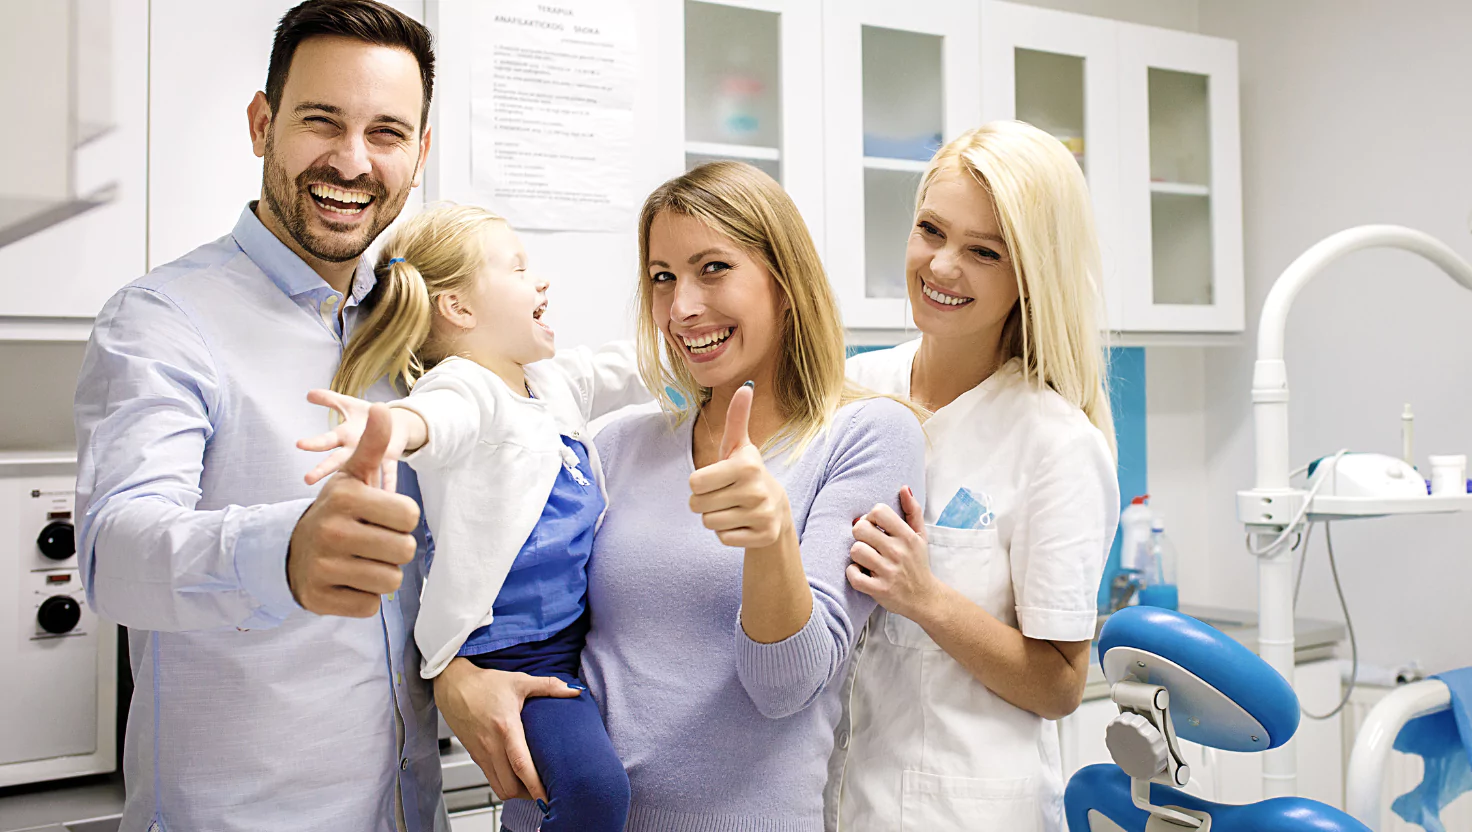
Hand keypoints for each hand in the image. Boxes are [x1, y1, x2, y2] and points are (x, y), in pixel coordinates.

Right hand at [287, 403, 421, 616]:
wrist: (291, 551)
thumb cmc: (337, 511)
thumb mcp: (352, 476)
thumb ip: (371, 445)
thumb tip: (384, 409)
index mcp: (345, 498)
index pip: (409, 515)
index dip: (402, 519)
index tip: (382, 517)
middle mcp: (331, 531)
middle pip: (404, 551)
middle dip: (394, 549)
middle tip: (372, 542)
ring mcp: (323, 568)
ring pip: (390, 581)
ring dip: (382, 574)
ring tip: (361, 561)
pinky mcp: (319, 600)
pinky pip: (369, 607)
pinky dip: (364, 597)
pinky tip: (347, 582)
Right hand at [298, 389, 410, 491]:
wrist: (393, 424)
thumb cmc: (368, 417)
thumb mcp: (348, 405)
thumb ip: (329, 400)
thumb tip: (308, 393)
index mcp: (344, 436)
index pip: (326, 440)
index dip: (314, 442)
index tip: (299, 445)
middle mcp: (354, 449)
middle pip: (337, 460)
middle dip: (323, 468)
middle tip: (307, 479)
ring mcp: (371, 456)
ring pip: (361, 469)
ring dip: (355, 480)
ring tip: (347, 495)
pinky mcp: (388, 458)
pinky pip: (389, 471)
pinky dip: (389, 482)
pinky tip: (388, 494)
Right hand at [434, 658, 582, 801]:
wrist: (453, 685)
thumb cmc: (485, 683)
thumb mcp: (520, 681)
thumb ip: (549, 686)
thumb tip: (574, 691)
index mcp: (505, 728)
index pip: (522, 765)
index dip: (536, 785)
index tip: (549, 797)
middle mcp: (491, 745)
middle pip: (510, 786)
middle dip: (529, 794)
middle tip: (546, 791)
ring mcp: (481, 753)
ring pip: (499, 787)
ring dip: (516, 792)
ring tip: (532, 786)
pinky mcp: (475, 756)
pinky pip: (491, 779)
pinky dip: (505, 783)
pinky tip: (516, 776)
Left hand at [688, 383, 791, 548]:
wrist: (776, 509)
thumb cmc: (746, 474)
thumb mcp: (739, 447)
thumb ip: (737, 418)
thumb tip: (745, 387)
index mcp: (746, 465)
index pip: (694, 483)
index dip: (699, 484)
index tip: (717, 480)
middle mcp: (757, 490)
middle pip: (698, 506)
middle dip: (705, 502)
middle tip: (724, 496)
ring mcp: (762, 514)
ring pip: (709, 523)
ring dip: (715, 518)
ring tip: (733, 509)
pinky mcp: (764, 535)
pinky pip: (723, 539)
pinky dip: (727, 533)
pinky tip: (741, 523)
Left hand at [846, 486, 939, 620]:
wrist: (925, 598)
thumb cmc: (918, 563)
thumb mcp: (920, 536)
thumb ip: (913, 511)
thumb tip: (904, 488)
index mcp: (907, 536)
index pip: (878, 511)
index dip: (870, 517)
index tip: (874, 528)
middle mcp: (898, 552)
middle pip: (861, 529)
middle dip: (860, 535)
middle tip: (867, 543)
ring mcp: (888, 572)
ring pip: (855, 550)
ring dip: (856, 555)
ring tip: (865, 559)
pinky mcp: (879, 590)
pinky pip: (853, 575)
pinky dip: (853, 573)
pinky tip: (861, 573)